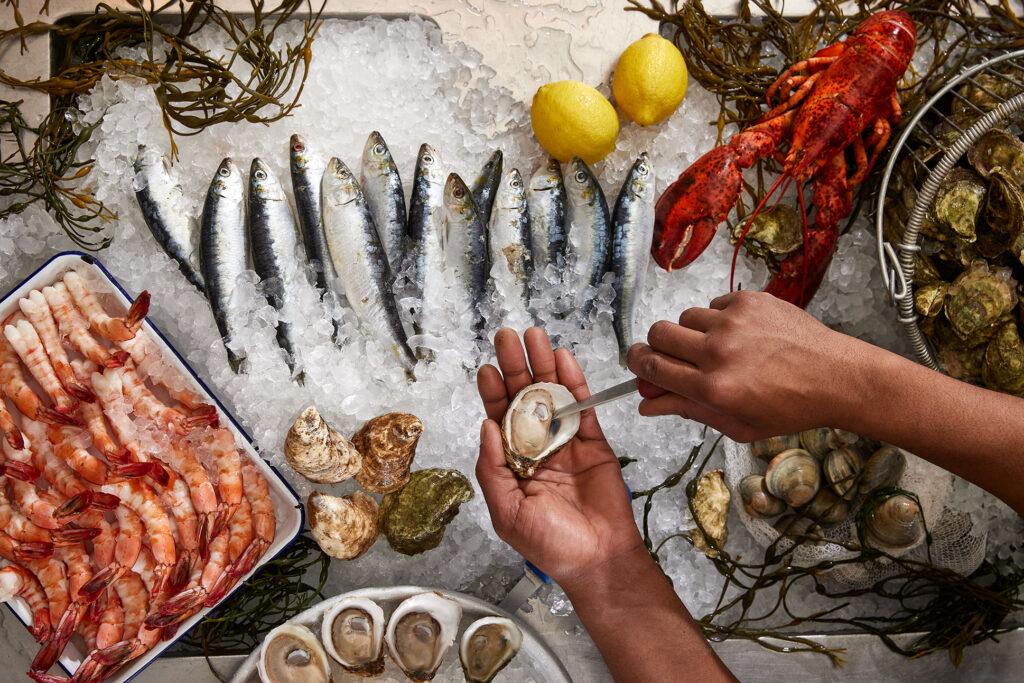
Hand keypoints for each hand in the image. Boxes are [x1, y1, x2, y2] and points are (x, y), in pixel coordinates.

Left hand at [475, 327, 645, 587]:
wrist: (598, 559)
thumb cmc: (550, 544)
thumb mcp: (506, 510)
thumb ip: (492, 468)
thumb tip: (485, 426)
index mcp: (512, 463)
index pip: (498, 419)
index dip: (493, 392)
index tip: (487, 368)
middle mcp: (536, 447)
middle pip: (523, 398)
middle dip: (514, 366)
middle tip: (506, 336)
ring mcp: (565, 442)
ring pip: (551, 395)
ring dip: (542, 365)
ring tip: (533, 336)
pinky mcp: (594, 442)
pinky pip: (582, 406)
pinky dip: (574, 382)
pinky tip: (563, 359)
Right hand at [626, 290, 861, 441]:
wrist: (836, 378)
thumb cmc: (789, 408)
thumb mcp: (736, 424)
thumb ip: (688, 411)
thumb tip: (647, 404)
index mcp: (713, 389)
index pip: (652, 366)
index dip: (637, 363)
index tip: (637, 362)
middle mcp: (719, 352)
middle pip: (658, 334)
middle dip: (658, 345)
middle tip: (672, 354)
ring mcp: (734, 322)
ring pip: (686, 316)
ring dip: (694, 332)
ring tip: (720, 347)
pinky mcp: (749, 300)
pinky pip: (715, 303)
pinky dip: (720, 317)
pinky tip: (742, 334)